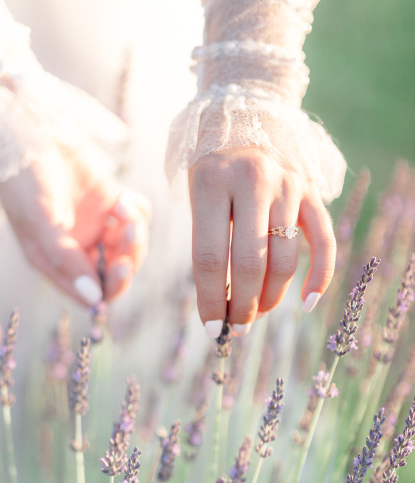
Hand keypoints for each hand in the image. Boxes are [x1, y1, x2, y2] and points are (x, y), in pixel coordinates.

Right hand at [0, 140, 149, 305]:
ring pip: (131, 245)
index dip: (111, 285)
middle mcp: (78, 249)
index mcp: (57, 262)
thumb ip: (65, 258)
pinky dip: (137, 210)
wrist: (29, 128)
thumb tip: (93, 299)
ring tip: (123, 205)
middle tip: (129, 229)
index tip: (121, 265)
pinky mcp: (110, 203)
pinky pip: (137, 218)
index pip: (93, 293)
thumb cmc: (24, 176)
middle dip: (129, 253)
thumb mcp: (40, 218)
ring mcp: (96, 226)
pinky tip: (123, 196)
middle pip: (117, 270)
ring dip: (135, 229)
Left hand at [188, 147, 335, 337]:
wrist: (247, 115)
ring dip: (272, 297)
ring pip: (285, 259)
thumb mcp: (197, 196)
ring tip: (258, 313)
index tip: (211, 329)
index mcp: (212, 183)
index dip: (211, 301)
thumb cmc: (213, 169)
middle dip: (243, 306)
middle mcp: (252, 181)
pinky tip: (307, 302)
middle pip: (250, 263)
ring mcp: (287, 184)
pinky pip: (324, 241)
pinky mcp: (312, 190)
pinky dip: (319, 276)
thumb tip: (220, 306)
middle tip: (236, 329)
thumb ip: (208, 244)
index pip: (210, 259)